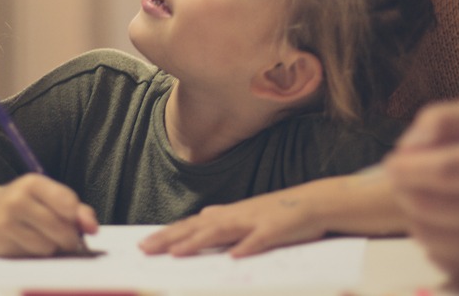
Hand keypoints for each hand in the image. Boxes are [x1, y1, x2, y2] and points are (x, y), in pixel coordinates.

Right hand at [0, 174, 98, 256]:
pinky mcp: (1, 241)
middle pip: (60, 228)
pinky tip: (28, 242)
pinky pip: (33, 255)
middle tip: (66, 237)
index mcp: (34, 182)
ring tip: (43, 237)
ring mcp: (6, 219)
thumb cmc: (23, 203)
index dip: (78, 218)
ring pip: (48, 246)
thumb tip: (92, 227)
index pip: (68, 203)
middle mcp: (18, 198)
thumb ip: (76, 209)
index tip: (78, 224)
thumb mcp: (48, 196)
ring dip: (52, 247)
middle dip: (70, 238)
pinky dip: (37, 253)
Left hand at [140, 179, 335, 257]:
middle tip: (144, 249)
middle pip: (197, 227)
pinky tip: (234, 256)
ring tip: (176, 253)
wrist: (315, 202)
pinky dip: (247, 246)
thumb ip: (225, 215)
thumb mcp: (248, 212)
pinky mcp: (276, 229)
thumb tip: (204, 213)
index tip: (144, 243)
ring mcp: (255, 221)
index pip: (192, 225)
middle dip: (170, 238)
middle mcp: (236, 215)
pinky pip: (260, 240)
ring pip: (222, 232)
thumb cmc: (280, 211)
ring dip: (198, 242)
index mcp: (228, 214)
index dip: (167, 234)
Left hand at [385, 100, 458, 286]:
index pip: (446, 170)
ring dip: (411, 208)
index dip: (409, 165)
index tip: (392, 160)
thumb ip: (441, 118)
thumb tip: (408, 147)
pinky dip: (426, 232)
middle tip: (397, 174)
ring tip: (426, 194)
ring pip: (422, 229)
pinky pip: (432, 251)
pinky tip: (442, 219)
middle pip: (426, 203)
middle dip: (401, 186)